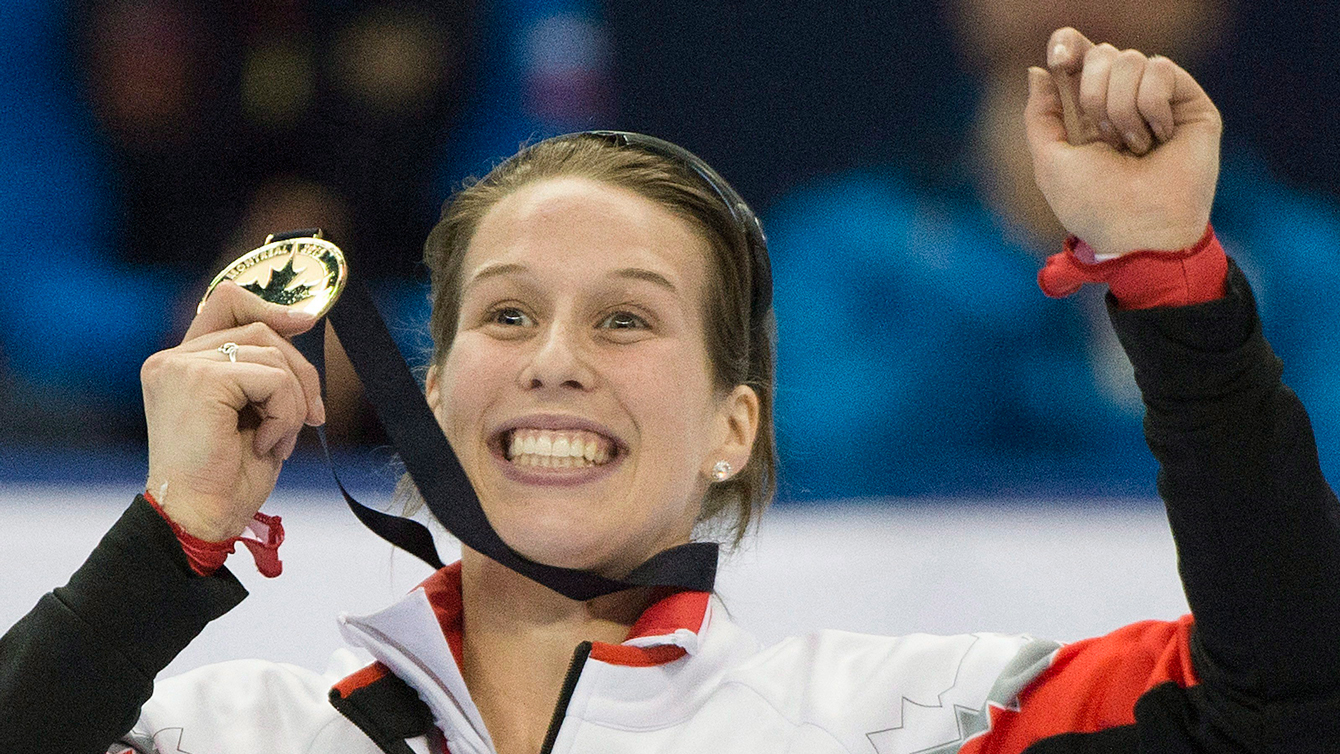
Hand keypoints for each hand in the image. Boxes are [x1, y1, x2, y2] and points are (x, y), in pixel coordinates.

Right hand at [142, 281, 324, 540]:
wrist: (200, 520)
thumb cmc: (226, 480)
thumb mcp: (253, 414)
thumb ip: (263, 372)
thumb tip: (300, 323)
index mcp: (181, 365)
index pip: (225, 303)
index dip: (270, 306)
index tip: (306, 321)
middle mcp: (172, 359)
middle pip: (260, 329)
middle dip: (300, 373)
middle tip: (312, 417)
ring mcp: (181, 367)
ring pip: (273, 354)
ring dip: (293, 403)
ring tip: (277, 441)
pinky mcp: (199, 380)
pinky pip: (273, 379)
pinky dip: (284, 414)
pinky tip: (264, 445)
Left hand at [1025, 27, 1221, 257]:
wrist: (1138, 231)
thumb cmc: (1093, 205)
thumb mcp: (1050, 160)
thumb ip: (1040, 114)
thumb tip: (1038, 70)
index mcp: (1091, 112)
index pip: (1082, 57)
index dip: (1069, 45)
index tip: (1059, 58)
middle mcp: (1126, 101)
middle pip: (1103, 53)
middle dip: (1092, 93)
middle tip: (1104, 136)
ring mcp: (1159, 101)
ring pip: (1130, 59)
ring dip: (1120, 107)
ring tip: (1131, 147)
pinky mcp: (1190, 104)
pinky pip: (1161, 69)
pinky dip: (1149, 105)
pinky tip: (1158, 138)